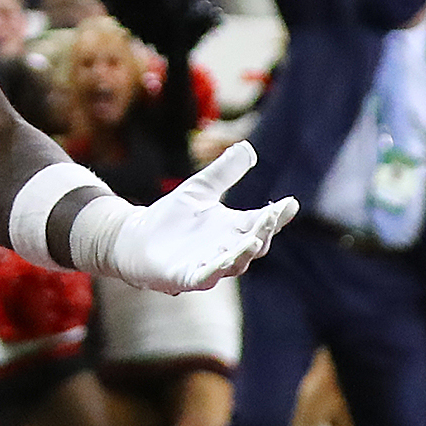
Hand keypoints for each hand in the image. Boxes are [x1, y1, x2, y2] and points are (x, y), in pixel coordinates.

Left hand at [73, 142, 295, 294]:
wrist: (135, 238)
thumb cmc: (171, 216)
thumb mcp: (200, 188)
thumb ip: (224, 171)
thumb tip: (247, 147)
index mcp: (233, 229)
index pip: (261, 223)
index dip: (277, 215)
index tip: (290, 203)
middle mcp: (226, 250)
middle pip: (253, 245)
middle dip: (263, 232)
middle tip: (270, 216)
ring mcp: (207, 266)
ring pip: (233, 265)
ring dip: (242, 254)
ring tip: (253, 240)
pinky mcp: (185, 278)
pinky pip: (203, 278)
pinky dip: (212, 273)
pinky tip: (219, 264)